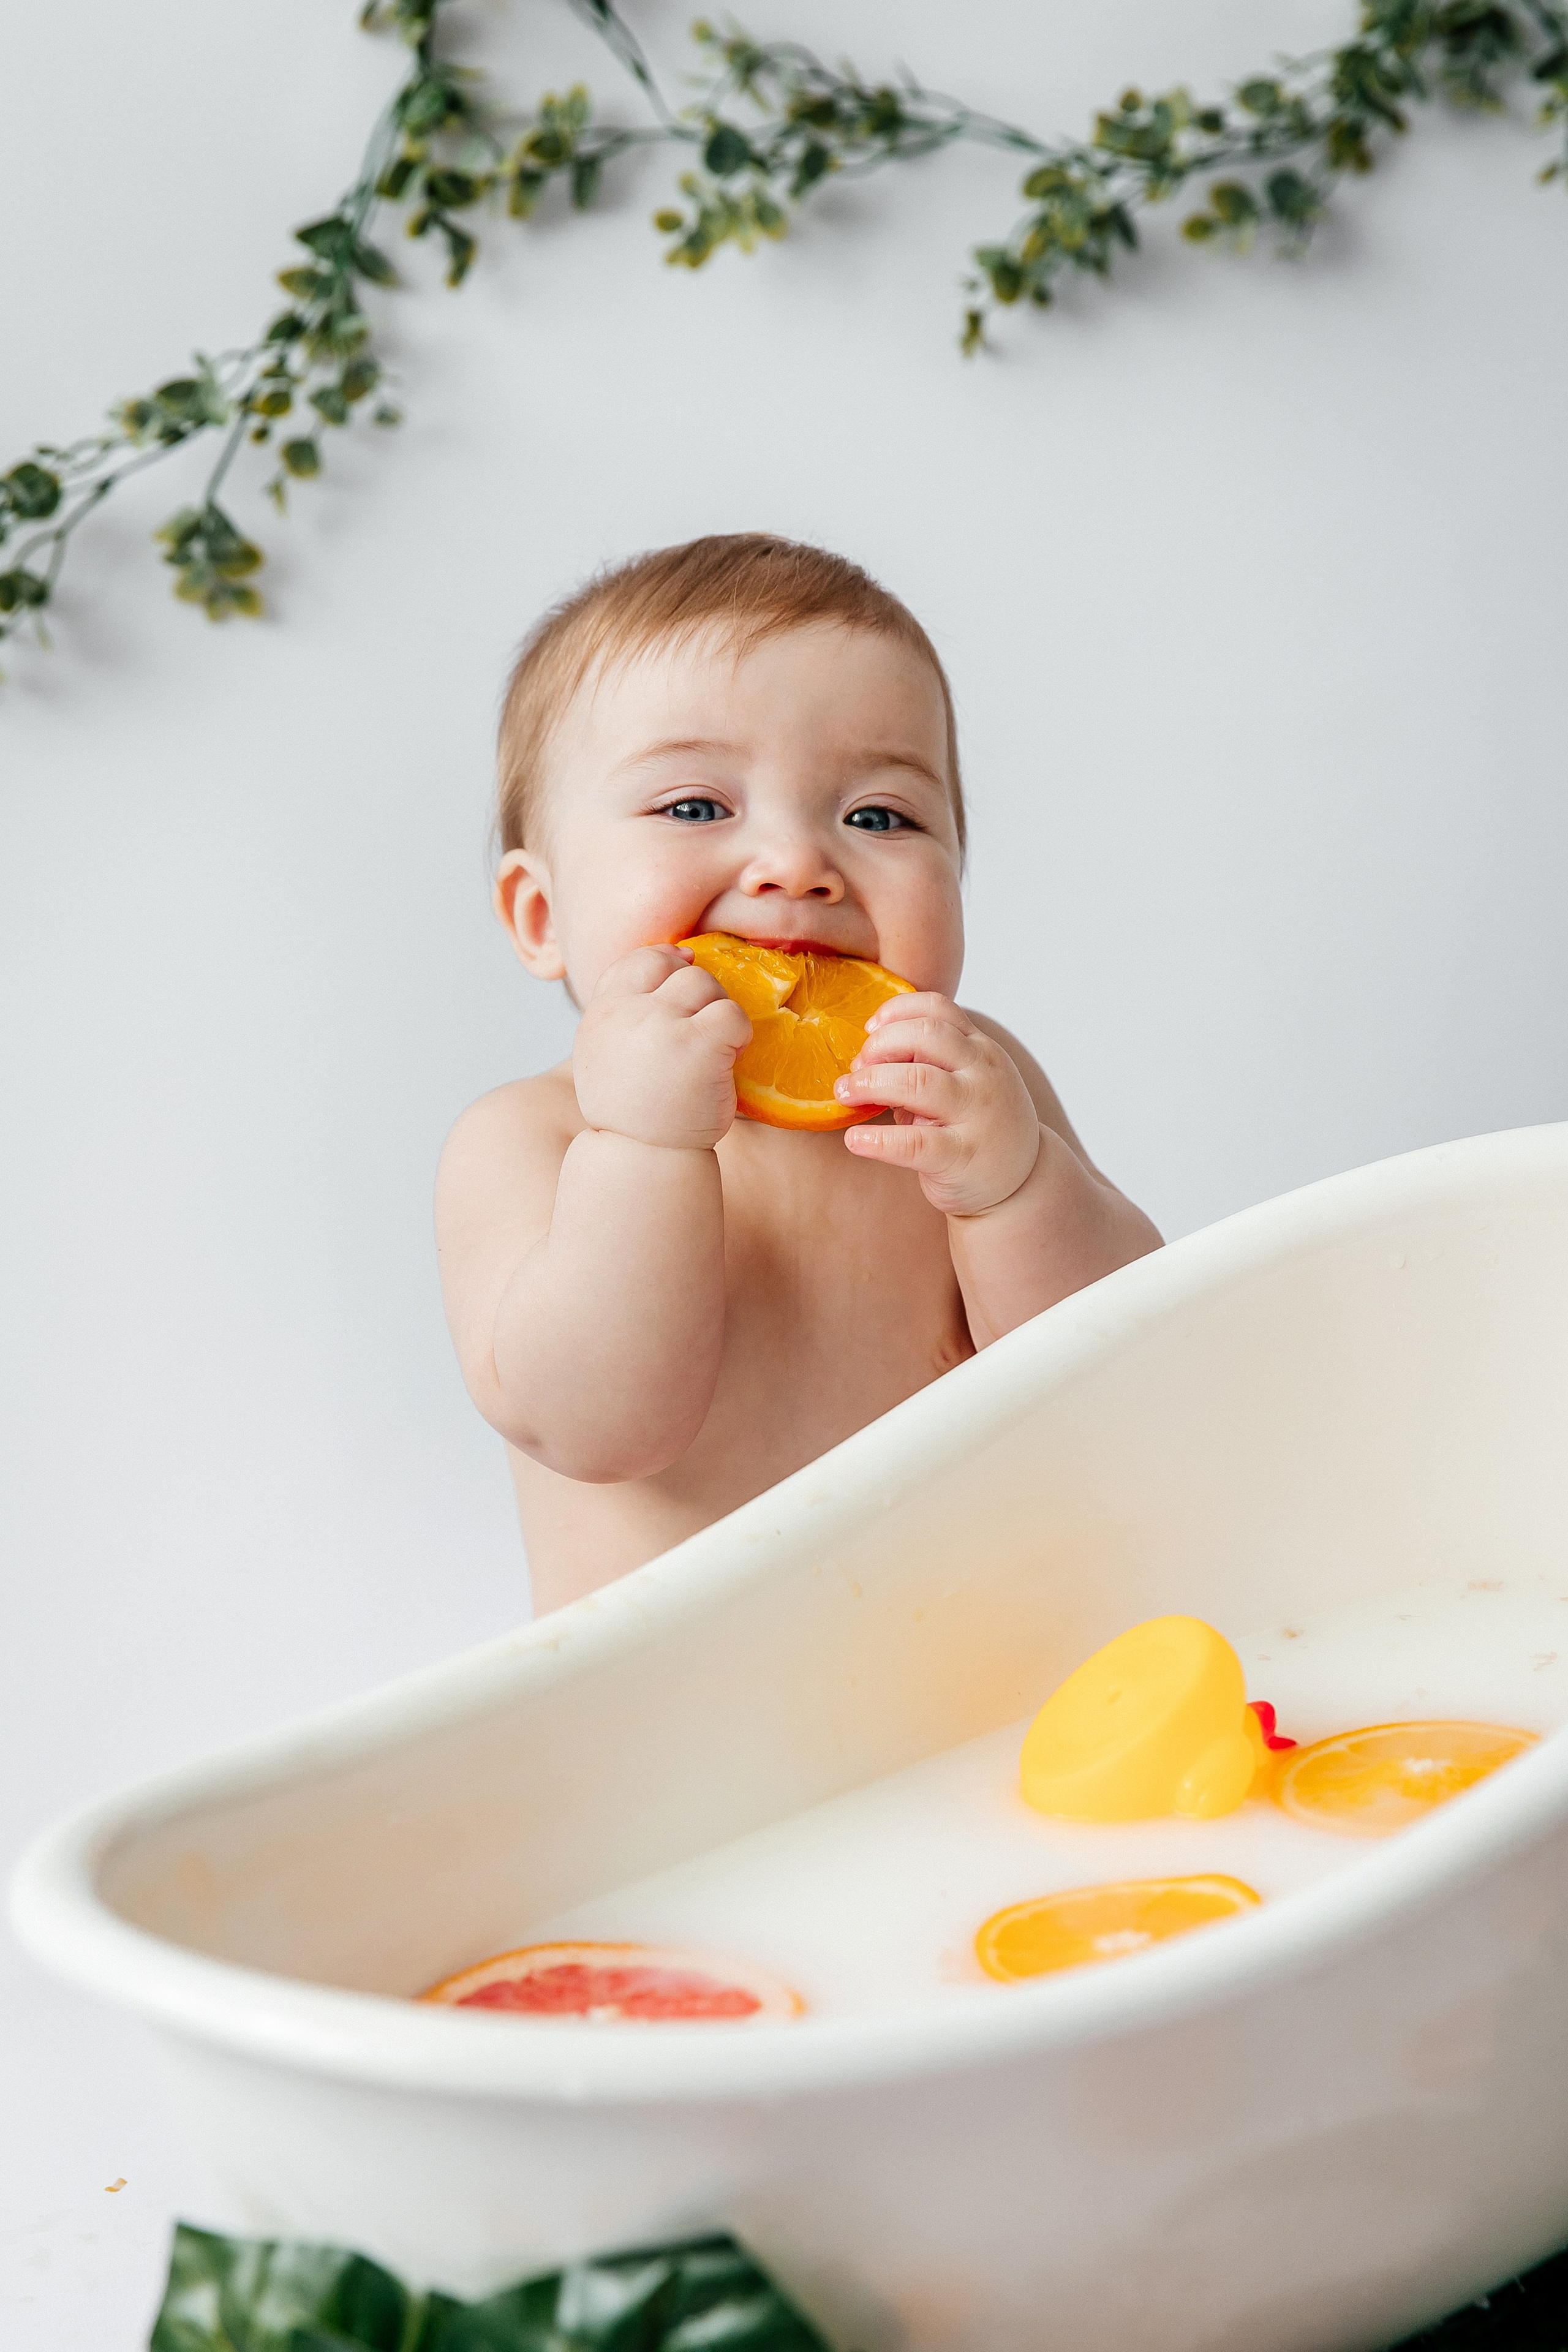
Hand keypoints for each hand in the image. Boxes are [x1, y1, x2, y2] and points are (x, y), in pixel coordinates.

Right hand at [573, 946, 751, 1150]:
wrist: (642, 1158)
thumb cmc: (635, 1111)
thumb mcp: (607, 1053)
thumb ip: (626, 1009)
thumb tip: (677, 953)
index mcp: (601, 1013)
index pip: (638, 960)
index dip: (667, 963)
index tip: (682, 983)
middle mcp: (626, 1013)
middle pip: (677, 969)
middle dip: (697, 995)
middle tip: (700, 1034)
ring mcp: (659, 1024)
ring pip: (705, 984)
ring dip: (718, 1014)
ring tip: (712, 1052)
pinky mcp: (696, 1043)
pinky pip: (732, 1014)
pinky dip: (739, 1035)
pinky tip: (728, 1060)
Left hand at [835, 994, 1041, 1216]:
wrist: (1021, 1180)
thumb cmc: (977, 1124)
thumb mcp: (963, 1083)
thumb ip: (926, 1064)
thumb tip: (865, 1058)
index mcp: (980, 1049)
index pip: (938, 1008)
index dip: (896, 1011)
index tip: (869, 1029)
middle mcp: (983, 1074)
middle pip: (925, 1035)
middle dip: (879, 1045)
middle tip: (856, 1068)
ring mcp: (976, 1114)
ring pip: (918, 1081)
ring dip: (871, 1083)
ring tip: (845, 1094)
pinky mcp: (962, 1156)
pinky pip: (913, 1143)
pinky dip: (877, 1140)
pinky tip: (855, 1139)